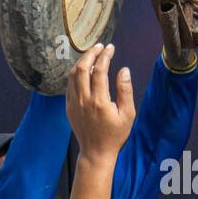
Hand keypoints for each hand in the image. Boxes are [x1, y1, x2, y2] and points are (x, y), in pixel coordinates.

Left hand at [67, 43, 134, 162]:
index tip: (110, 48)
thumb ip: (125, 91)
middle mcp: (84, 100)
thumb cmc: (115, 135)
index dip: (105, 55)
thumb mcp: (128, 114)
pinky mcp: (69, 106)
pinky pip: (70, 84)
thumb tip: (123, 70)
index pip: (99, 70)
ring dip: (82, 61)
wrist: (96, 152)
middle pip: (82, 68)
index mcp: (99, 101)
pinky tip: (85, 70)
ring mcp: (74, 103)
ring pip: (73, 74)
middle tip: (100, 46)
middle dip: (91, 53)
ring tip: (92, 54)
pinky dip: (76, 73)